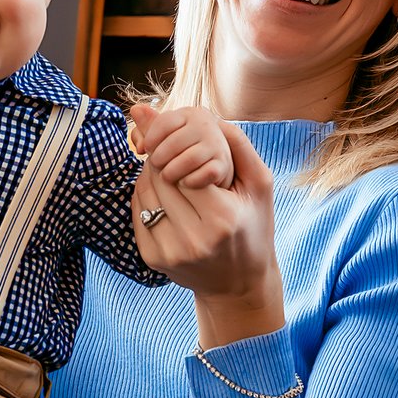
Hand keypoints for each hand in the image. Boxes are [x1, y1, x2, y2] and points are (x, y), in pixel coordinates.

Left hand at [129, 100, 235, 189]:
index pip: (165, 122)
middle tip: (155, 167)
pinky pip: (204, 174)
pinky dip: (191, 181)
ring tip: (166, 177)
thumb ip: (147, 126)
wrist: (213, 161)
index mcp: (190, 114)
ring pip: (189, 159)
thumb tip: (135, 110)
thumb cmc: (181, 148)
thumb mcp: (165, 135)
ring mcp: (217, 144)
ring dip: (173, 171)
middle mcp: (205, 125)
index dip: (150, 137)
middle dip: (160, 158)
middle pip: (175, 142)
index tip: (144, 149)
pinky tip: (183, 183)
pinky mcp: (223, 164)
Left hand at [133, 120, 283, 346]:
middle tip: (178, 159)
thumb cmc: (253, 226)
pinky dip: (147, 196)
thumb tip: (193, 111)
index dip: (184, 153)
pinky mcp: (152, 258)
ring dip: (153, 175)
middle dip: (165, 159)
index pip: (183, 166)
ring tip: (173, 177)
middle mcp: (193, 239)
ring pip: (144, 192)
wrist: (238, 285)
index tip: (193, 155)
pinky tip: (166, 198)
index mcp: (222, 219)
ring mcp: (169, 252)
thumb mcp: (259, 183)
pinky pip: (137, 211)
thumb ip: (233, 140)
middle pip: (160, 177)